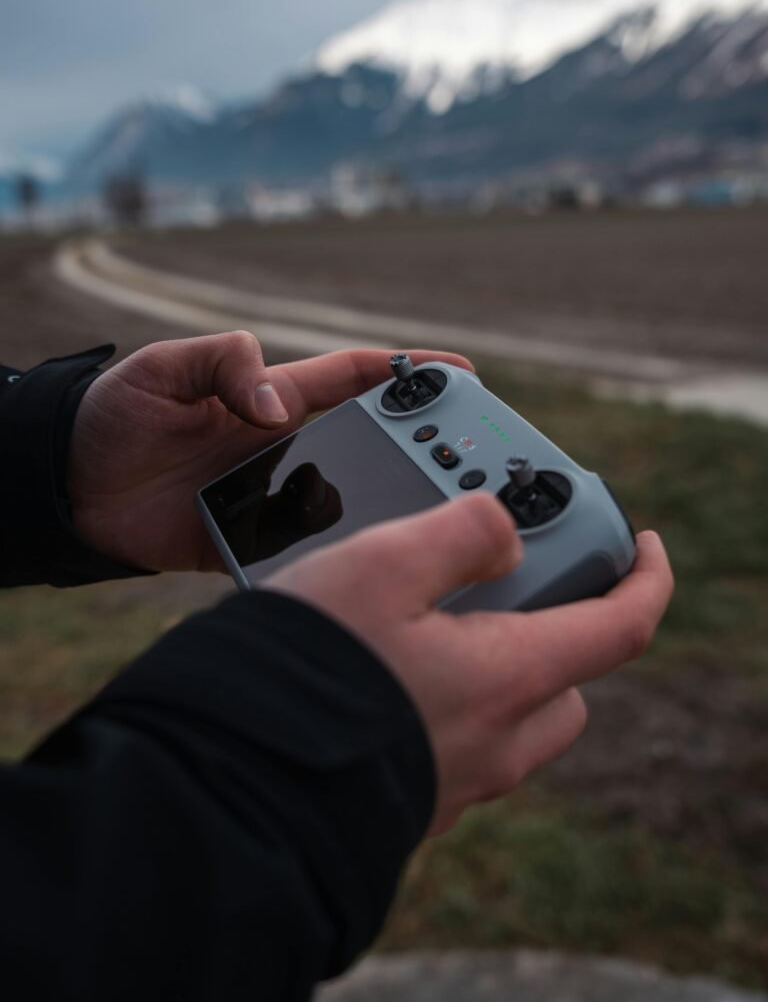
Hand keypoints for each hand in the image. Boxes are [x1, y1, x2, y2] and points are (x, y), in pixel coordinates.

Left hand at [67, 332, 471, 571]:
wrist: (65, 490)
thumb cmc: (113, 415)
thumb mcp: (165, 367)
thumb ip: (225, 364)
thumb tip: (274, 409)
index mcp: (272, 398)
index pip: (355, 378)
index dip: (411, 373)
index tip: (462, 375)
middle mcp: (284, 447)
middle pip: (372, 441)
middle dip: (425, 444)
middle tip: (473, 458)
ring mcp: (271, 496)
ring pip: (350, 498)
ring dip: (391, 503)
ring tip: (438, 513)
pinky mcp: (251, 542)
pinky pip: (305, 549)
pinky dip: (338, 555)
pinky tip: (372, 563)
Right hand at [264, 497, 672, 833]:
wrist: (236, 779)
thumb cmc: (311, 668)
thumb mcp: (383, 562)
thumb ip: (460, 531)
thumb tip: (505, 532)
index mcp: (509, 677)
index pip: (621, 627)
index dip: (645, 578)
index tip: (644, 544)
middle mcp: (498, 741)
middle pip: (568, 678)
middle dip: (558, 626)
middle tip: (505, 582)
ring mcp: (458, 780)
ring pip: (516, 717)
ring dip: (500, 666)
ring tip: (429, 620)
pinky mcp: (416, 801)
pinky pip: (462, 745)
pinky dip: (451, 702)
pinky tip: (387, 672)